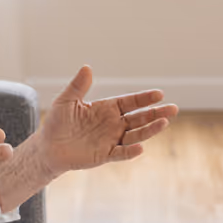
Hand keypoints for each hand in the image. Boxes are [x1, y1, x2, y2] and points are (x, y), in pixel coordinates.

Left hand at [38, 65, 177, 174]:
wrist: (48, 146)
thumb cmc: (57, 122)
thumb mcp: (66, 100)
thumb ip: (78, 86)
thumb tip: (87, 67)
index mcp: (107, 108)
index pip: (130, 102)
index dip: (144, 98)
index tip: (159, 94)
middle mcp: (114, 124)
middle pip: (140, 118)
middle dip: (156, 113)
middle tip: (174, 108)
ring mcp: (111, 140)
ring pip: (136, 135)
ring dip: (150, 130)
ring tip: (164, 123)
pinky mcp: (105, 155)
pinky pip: (121, 153)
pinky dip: (131, 151)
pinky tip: (141, 148)